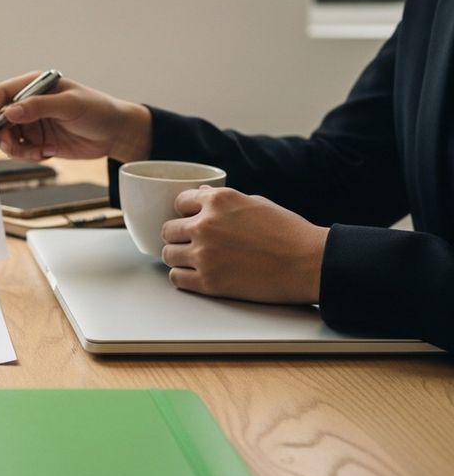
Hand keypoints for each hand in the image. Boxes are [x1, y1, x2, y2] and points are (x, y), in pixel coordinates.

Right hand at [0, 72, 152, 162]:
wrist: (115, 133)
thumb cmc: (97, 110)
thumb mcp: (69, 105)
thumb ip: (39, 107)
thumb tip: (10, 112)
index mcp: (34, 86)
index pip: (1, 94)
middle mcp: (29, 104)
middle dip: (2, 135)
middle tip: (12, 147)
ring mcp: (32, 123)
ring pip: (7, 138)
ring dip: (16, 149)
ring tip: (37, 152)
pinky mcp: (38, 140)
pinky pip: (21, 151)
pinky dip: (28, 156)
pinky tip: (47, 153)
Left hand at [160, 186, 329, 303]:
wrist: (308, 264)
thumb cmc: (289, 232)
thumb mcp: (256, 203)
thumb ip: (223, 200)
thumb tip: (201, 194)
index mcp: (218, 201)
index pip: (179, 202)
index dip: (186, 212)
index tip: (192, 220)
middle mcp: (205, 225)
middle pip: (168, 230)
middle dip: (179, 236)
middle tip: (192, 243)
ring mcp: (204, 254)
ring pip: (168, 254)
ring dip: (179, 257)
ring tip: (195, 260)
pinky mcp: (208, 282)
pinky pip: (176, 278)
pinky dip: (183, 277)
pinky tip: (196, 275)